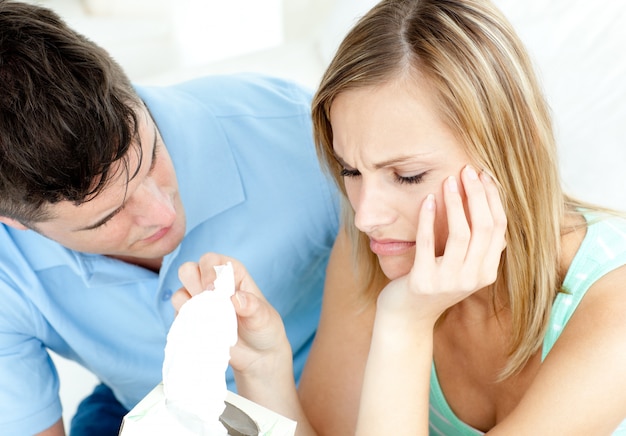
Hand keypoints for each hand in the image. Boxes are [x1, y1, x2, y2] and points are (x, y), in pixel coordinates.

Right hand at [172, 253, 290, 376]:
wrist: (258, 357)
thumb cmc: (264, 329)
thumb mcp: (264, 317)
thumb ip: (253, 306)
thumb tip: (236, 298)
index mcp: (232, 273)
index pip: (210, 260)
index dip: (208, 272)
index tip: (212, 290)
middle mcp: (212, 284)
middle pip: (188, 270)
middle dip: (193, 284)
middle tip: (208, 303)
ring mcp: (200, 303)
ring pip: (179, 294)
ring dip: (189, 307)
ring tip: (209, 321)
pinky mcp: (193, 321)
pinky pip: (179, 317)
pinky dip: (187, 324)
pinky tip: (203, 332)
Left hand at [377, 165, 506, 324]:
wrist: (407, 316)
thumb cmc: (434, 283)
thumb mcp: (463, 268)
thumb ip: (478, 247)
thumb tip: (493, 209)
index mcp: (486, 272)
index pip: (498, 228)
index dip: (493, 199)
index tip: (484, 175)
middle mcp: (472, 278)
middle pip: (484, 227)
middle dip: (477, 194)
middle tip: (467, 170)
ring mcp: (448, 281)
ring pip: (461, 234)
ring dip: (455, 203)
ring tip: (448, 181)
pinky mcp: (423, 281)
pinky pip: (427, 243)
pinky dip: (428, 219)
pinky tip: (428, 200)